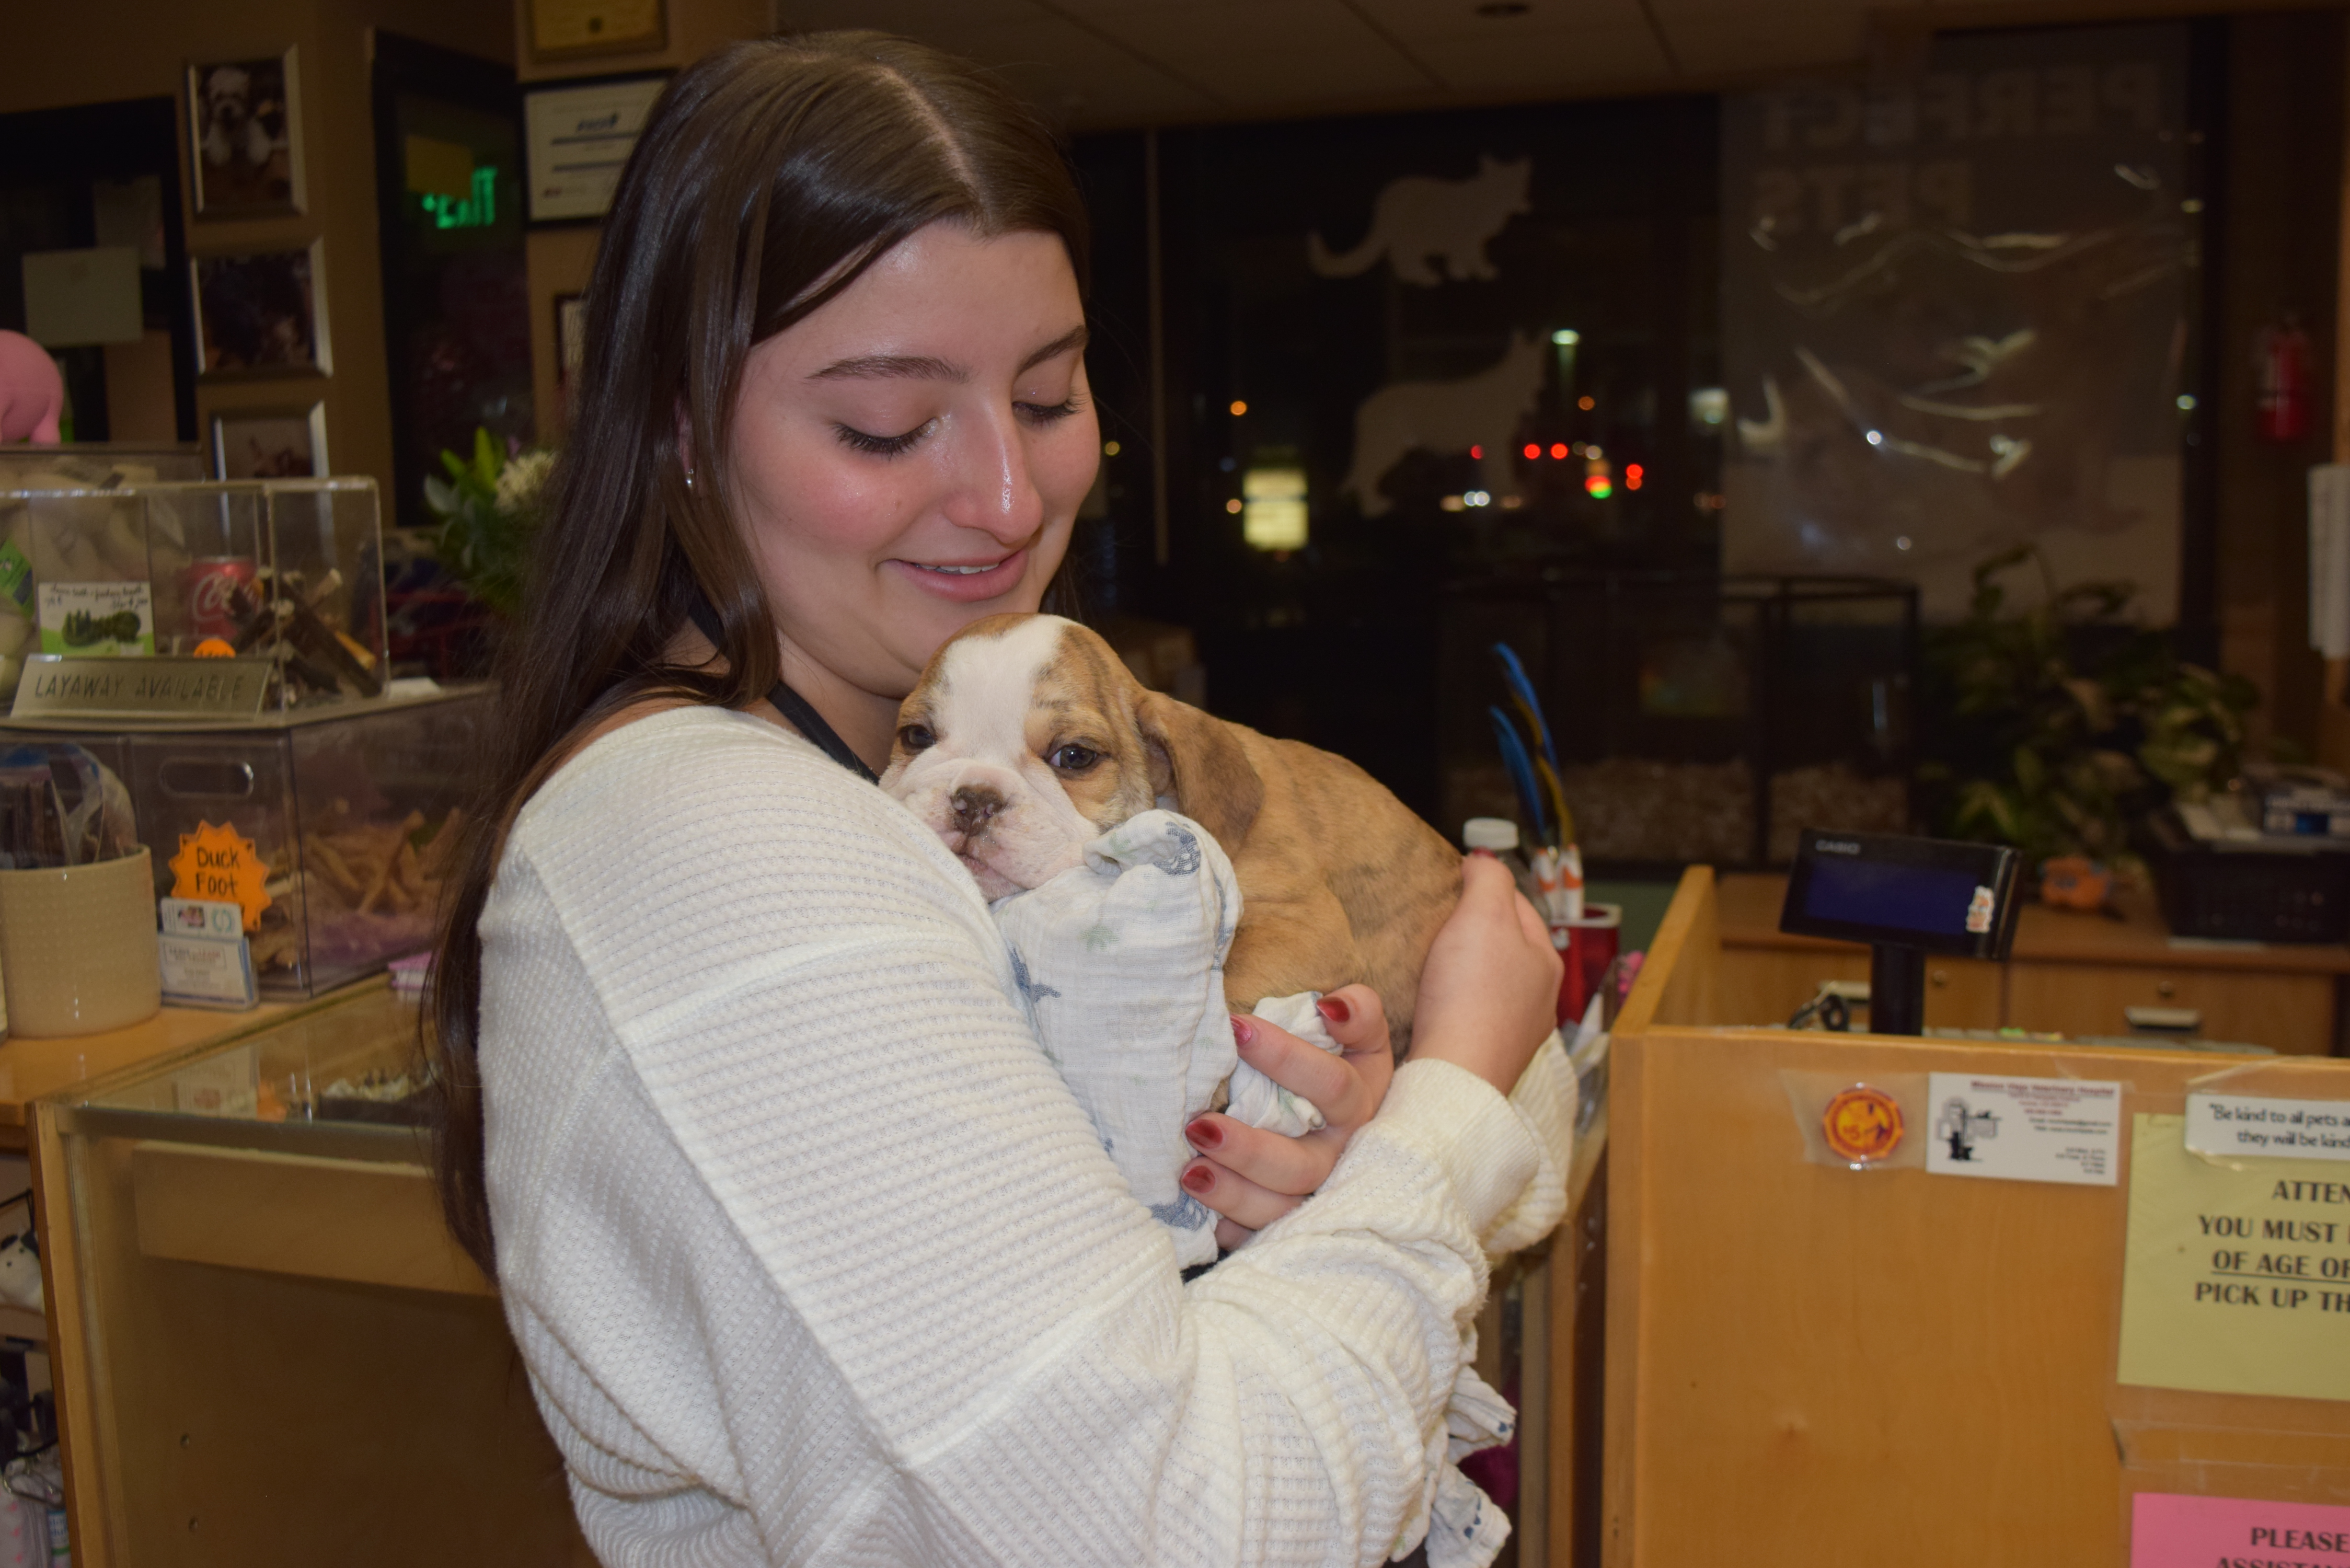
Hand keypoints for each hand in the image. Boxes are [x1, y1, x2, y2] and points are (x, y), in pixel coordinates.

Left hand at [1178, 984, 1394, 1251]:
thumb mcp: (1359, 1038)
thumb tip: (1332, 1006)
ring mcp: (1316, 1197)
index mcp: (1360, 1103)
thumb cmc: (1336, 1068)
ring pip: (1279, 1209)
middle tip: (1198, 1125)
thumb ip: (1357, 1012)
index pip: (1331, 1085)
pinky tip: (1196, 1213)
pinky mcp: (1289, 1224)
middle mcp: (1341, 1156)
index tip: (1237, 1029)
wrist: (1345, 1125)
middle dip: (1249, 1149)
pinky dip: (1227, 1228)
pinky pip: (1258, 1239)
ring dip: (1232, 1193)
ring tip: (1188, 1173)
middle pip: (1301, 1165)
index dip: (1288, 1057)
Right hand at [1408, 854, 1561, 1093]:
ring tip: (1432, 963)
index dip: (1486, 888)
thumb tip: (1484, 861)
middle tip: (1437, 922)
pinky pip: (1476, 1017)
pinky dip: (1458, 1004)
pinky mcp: (1489, 1058)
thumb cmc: (1471, 994)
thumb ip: (1488, 880)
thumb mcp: (1483, 916)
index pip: (1519, 905)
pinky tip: (1436, 1006)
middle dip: (1477, 931)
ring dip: (1467, 970)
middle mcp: (1541, 998)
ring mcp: (1518, 1033)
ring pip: (1493, 984)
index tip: (1451, 884)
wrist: (1454, 1077)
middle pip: (1508, 946)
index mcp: (1546, 960)